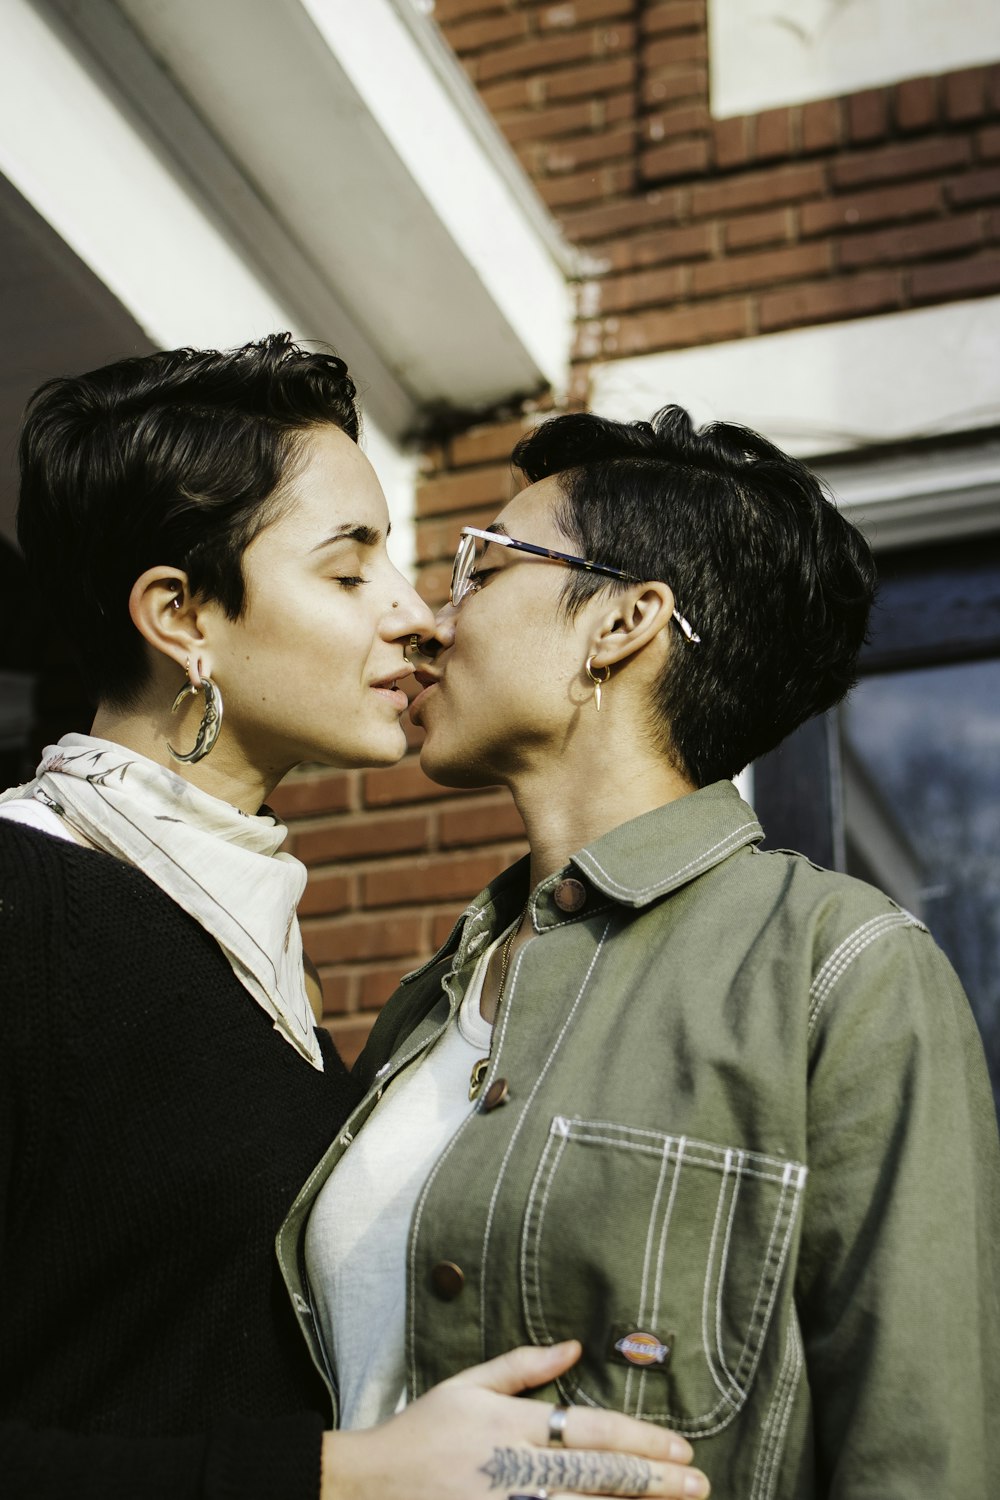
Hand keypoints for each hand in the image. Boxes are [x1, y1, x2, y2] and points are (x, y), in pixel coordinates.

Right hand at [320, 1340, 709, 1499]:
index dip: (641, 1438)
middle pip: (601, 1474)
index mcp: (513, 1424)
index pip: (592, 1430)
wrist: (369, 1488)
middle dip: (656, 1479)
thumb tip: (573, 1346)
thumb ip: (523, 1366)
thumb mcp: (467, 1384)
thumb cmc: (421, 1432)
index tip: (681, 1447)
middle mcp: (518, 1469)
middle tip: (698, 1481)